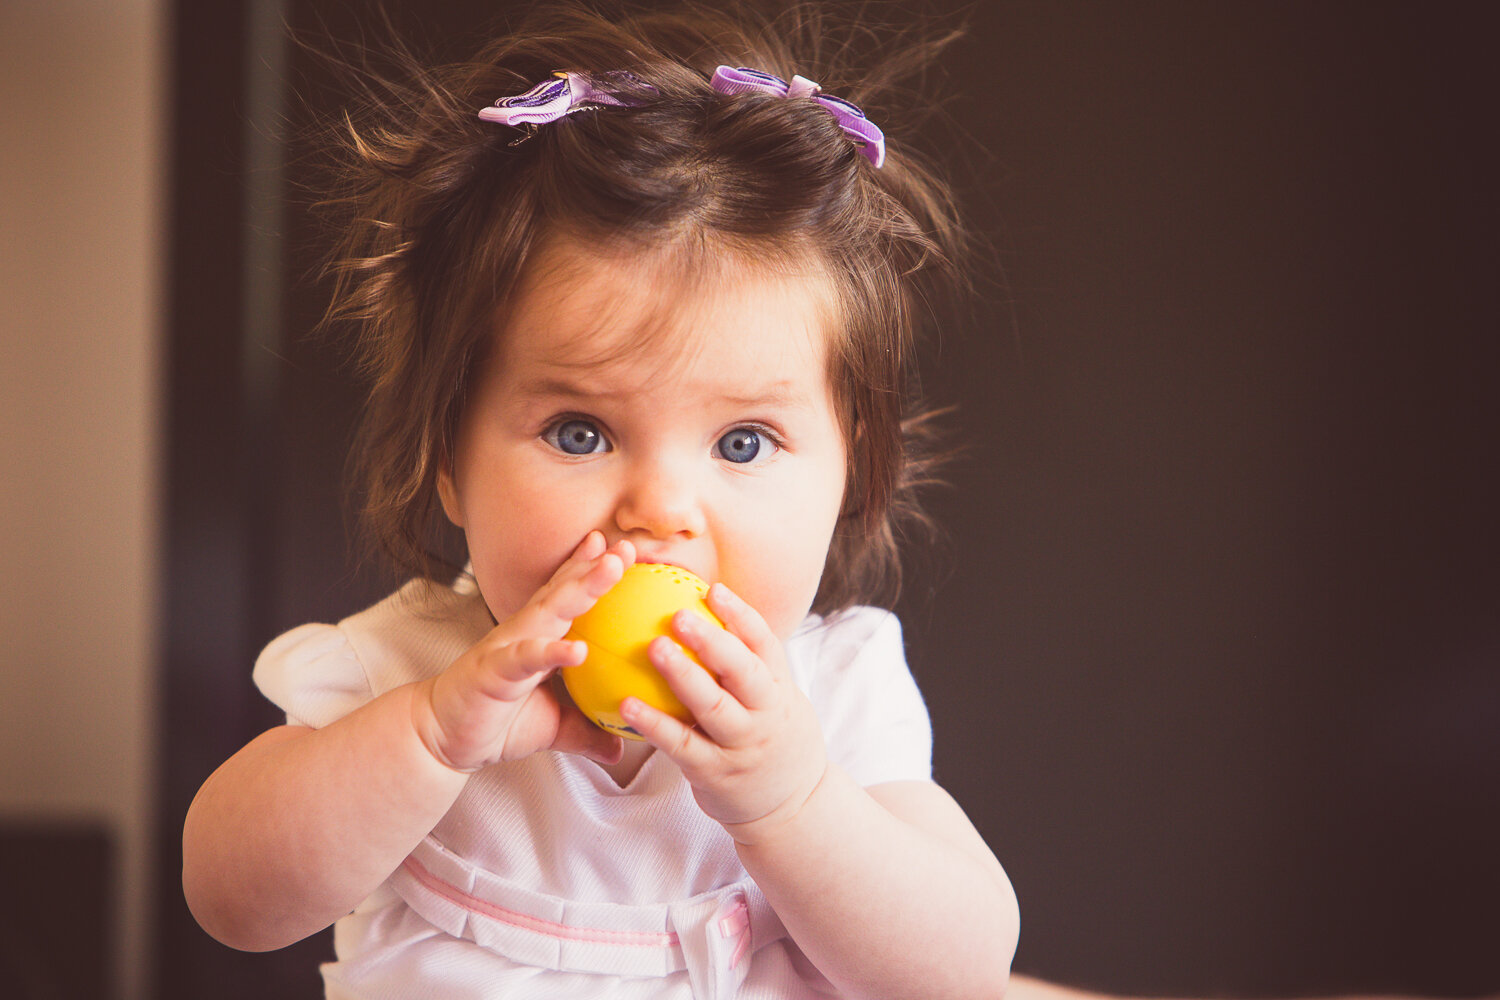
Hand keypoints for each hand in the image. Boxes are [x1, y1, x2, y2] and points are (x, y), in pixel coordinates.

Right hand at [411, 532, 630, 772]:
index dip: (593, 569)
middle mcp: (524, 633)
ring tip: (611, 568)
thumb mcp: (554, 727)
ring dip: (581, 587)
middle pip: (565, 592)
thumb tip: (620, 751)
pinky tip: (576, 650)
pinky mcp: (493, 671)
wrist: (442, 739)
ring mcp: (508, 647)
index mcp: (539, 637)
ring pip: (549, 612)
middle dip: (595, 566)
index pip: (569, 596)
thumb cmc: (497, 722)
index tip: (623, 549)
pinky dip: (549, 652)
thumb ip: (586, 732)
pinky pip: (524, 658)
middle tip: (626, 545)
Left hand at [621, 583, 827, 842]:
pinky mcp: (714, 773)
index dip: (741, 616)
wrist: (792, 806)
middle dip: (713, 641)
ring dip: (683, 676)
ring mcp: (740, 745)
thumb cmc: (770, 738)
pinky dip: (654, 724)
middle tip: (678, 614)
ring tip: (653, 648)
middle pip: (743, 671)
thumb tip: (705, 614)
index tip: (713, 590)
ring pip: (713, 707)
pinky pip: (681, 745)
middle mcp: (765, 715)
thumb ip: (748, 665)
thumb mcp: (775, 700)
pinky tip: (626, 704)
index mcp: (779, 690)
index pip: (765, 645)